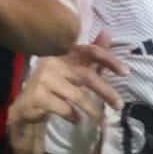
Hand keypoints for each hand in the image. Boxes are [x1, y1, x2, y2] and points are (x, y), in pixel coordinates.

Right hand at [8, 40, 125, 153]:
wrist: (26, 104)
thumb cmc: (54, 84)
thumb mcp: (73, 68)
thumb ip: (91, 56)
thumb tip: (108, 32)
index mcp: (65, 53)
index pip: (90, 52)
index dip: (109, 60)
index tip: (126, 72)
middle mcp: (54, 62)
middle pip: (87, 76)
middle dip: (106, 92)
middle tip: (119, 106)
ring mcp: (44, 79)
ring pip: (77, 95)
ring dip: (92, 110)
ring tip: (101, 121)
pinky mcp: (39, 96)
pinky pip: (63, 108)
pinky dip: (73, 116)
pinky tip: (77, 120)